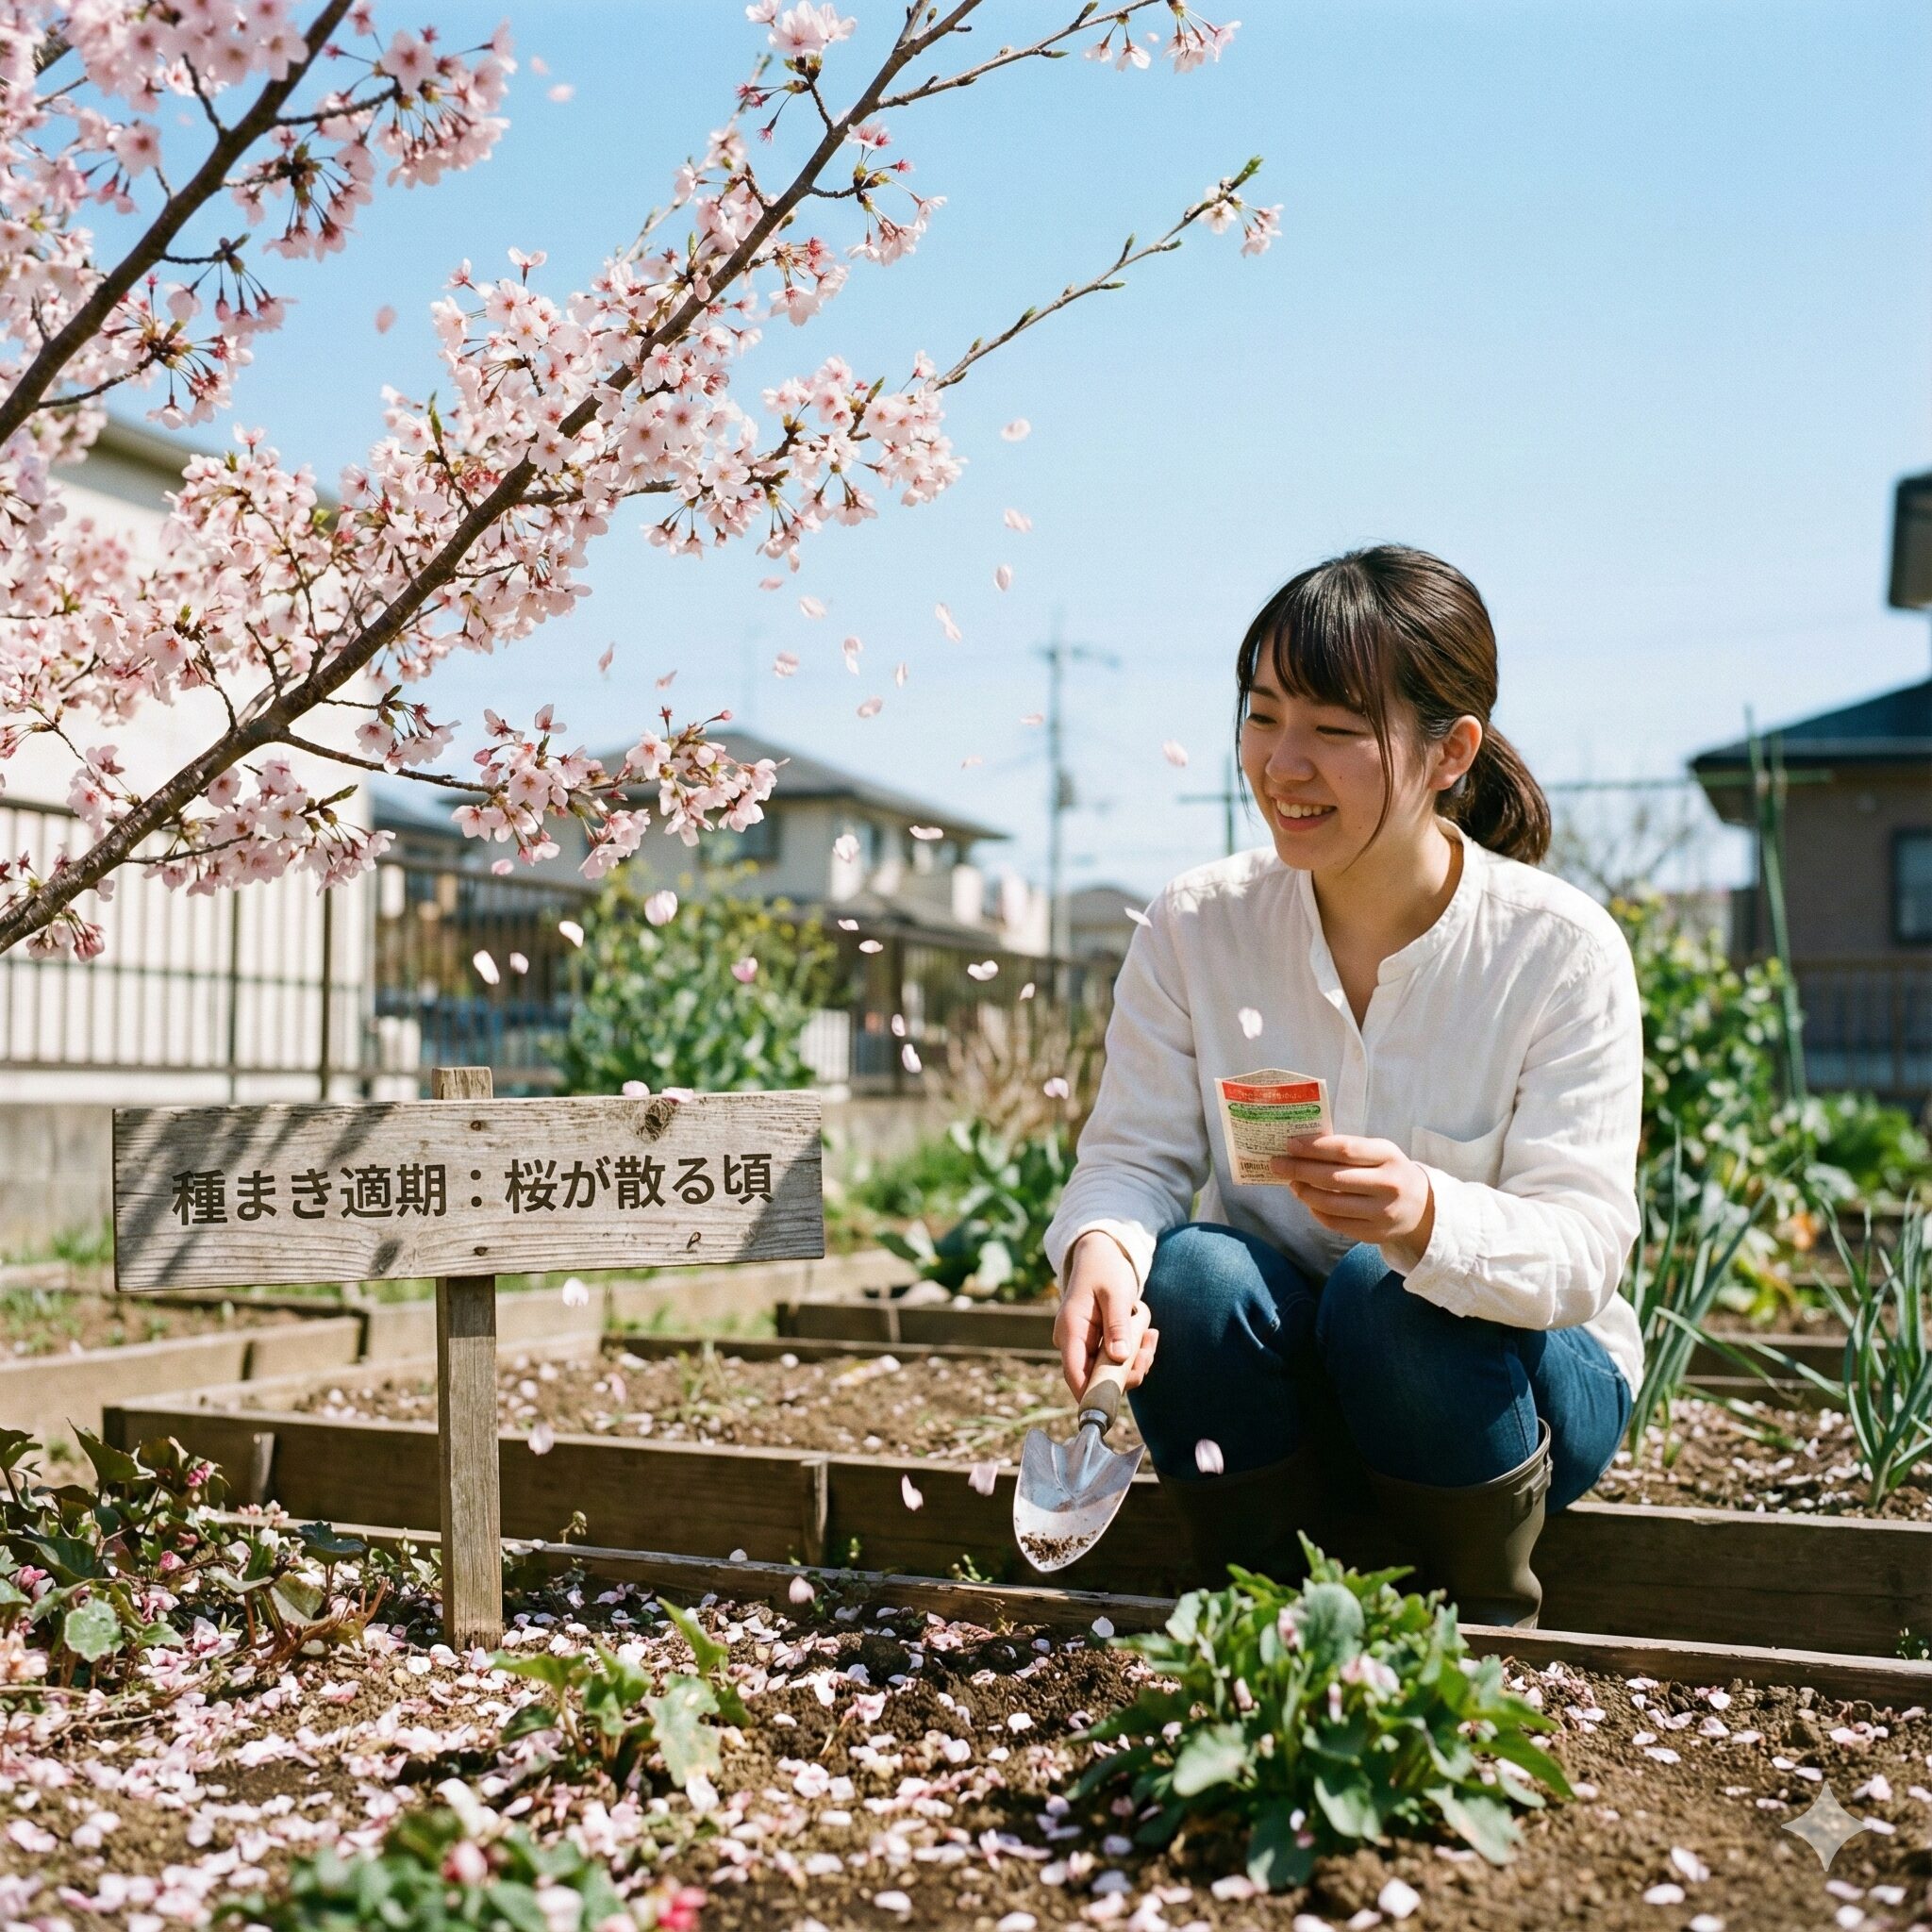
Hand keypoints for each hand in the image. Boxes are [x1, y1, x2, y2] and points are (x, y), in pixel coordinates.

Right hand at [1053, 1230, 1156, 1403]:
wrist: (1100, 1254)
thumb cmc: (1105, 1269)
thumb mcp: (1115, 1294)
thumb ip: (1117, 1326)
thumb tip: (1119, 1360)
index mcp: (1070, 1330)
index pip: (1074, 1373)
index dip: (1091, 1393)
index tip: (1115, 1402)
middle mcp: (1074, 1342)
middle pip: (1096, 1377)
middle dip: (1127, 1371)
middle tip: (1148, 1350)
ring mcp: (1085, 1344)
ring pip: (1110, 1371)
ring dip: (1135, 1360)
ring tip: (1149, 1334)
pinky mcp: (1098, 1344)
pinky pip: (1116, 1359)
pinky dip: (1134, 1352)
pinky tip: (1147, 1334)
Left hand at [1270, 1133, 1434, 1264]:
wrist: (1421, 1207)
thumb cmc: (1390, 1171)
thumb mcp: (1380, 1152)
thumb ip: (1348, 1149)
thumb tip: (1301, 1147)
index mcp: (1389, 1156)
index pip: (1345, 1150)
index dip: (1313, 1147)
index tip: (1290, 1144)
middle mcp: (1388, 1185)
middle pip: (1333, 1178)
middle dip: (1299, 1170)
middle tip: (1277, 1164)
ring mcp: (1382, 1213)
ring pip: (1330, 1204)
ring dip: (1304, 1192)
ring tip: (1292, 1182)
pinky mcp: (1374, 1234)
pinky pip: (1335, 1223)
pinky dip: (1315, 1210)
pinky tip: (1308, 1200)